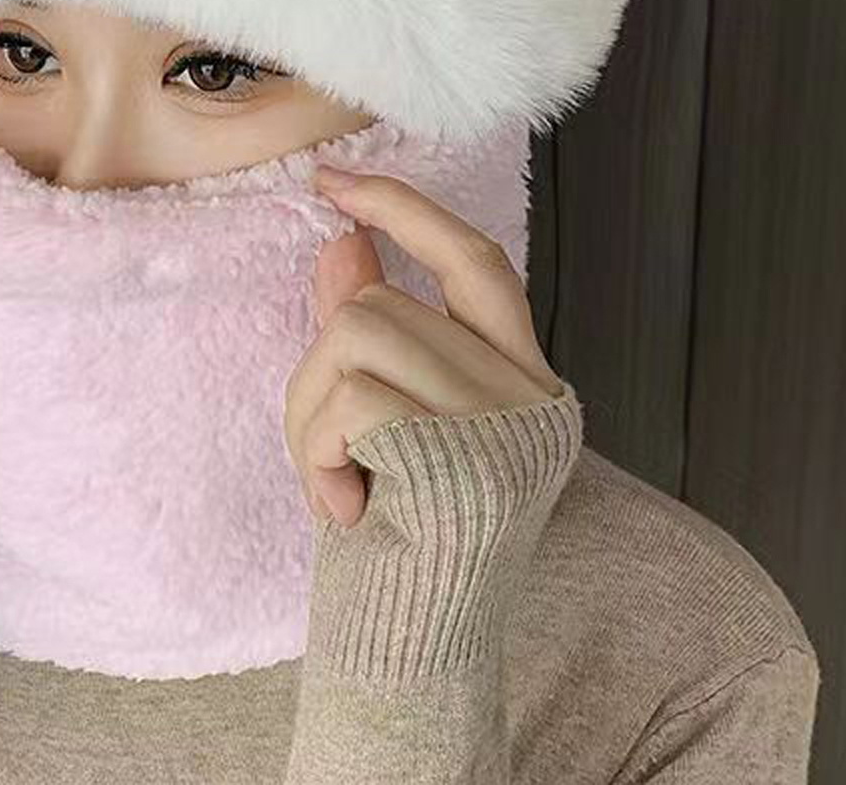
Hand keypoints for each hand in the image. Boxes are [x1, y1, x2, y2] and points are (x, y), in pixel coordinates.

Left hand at [283, 164, 565, 528]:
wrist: (408, 663)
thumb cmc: (393, 546)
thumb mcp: (376, 426)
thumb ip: (368, 335)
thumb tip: (344, 243)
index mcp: (521, 382)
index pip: (473, 260)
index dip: (404, 209)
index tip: (334, 181)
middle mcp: (534, 401)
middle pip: (385, 304)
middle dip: (317, 368)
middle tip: (326, 456)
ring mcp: (510, 431)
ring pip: (359, 334)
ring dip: (311, 413)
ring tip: (338, 482)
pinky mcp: (473, 465)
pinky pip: (352, 396)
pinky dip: (318, 450)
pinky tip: (348, 509)